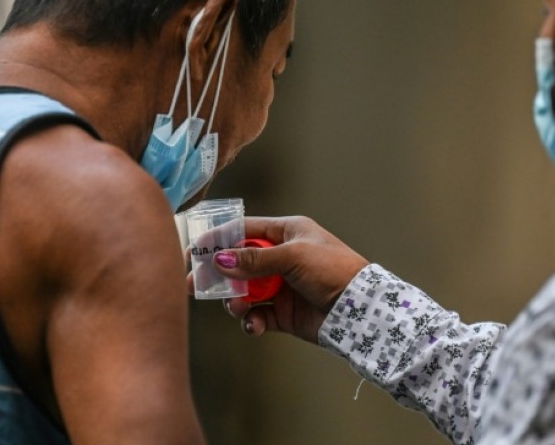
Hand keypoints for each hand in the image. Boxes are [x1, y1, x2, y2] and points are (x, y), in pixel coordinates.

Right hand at [191, 216, 368, 342]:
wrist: (360, 309)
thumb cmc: (333, 270)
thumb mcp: (293, 256)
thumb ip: (254, 258)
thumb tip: (220, 260)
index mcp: (286, 233)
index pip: (244, 230)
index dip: (218, 239)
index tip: (194, 251)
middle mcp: (281, 258)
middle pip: (238, 264)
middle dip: (218, 275)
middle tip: (195, 286)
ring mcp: (282, 286)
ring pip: (244, 291)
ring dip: (235, 300)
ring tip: (239, 307)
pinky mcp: (284, 312)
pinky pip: (257, 315)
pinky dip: (251, 321)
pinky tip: (254, 325)